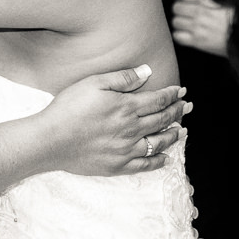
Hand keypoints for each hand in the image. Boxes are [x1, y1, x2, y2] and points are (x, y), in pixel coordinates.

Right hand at [40, 65, 188, 175]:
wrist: (51, 140)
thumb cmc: (69, 107)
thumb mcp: (94, 83)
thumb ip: (123, 78)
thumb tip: (147, 72)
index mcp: (127, 107)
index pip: (158, 100)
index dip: (172, 94)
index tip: (181, 91)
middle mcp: (132, 129)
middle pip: (162, 120)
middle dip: (177, 111)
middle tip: (187, 107)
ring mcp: (126, 150)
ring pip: (158, 142)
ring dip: (173, 135)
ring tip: (181, 130)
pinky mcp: (118, 166)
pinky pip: (145, 165)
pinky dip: (158, 161)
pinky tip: (165, 158)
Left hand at [171, 0, 231, 57]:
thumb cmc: (238, 20)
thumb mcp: (226, 2)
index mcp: (207, 1)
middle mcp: (200, 13)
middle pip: (176, 7)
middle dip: (179, 9)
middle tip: (185, 13)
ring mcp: (198, 28)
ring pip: (175, 21)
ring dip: (179, 23)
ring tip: (187, 24)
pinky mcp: (198, 42)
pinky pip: (177, 36)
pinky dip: (179, 35)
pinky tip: (187, 34)